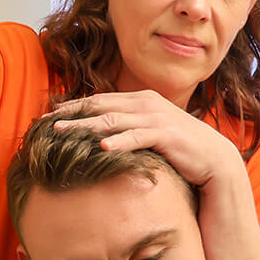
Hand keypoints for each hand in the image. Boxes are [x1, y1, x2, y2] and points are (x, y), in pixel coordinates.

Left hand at [49, 91, 243, 187]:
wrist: (214, 159)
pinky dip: (119, 141)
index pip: (100, 100)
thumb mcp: (150, 132)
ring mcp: (155, 117)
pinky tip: (102, 148)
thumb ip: (129, 127)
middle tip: (46, 123)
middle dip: (71, 114)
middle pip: (100, 106)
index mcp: (140, 99)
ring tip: (62, 133)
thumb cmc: (180, 148)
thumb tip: (103, 134)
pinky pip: (137, 137)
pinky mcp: (166, 134)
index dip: (74, 106)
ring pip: (112, 120)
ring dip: (84, 126)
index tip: (51, 114)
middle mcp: (146, 103)